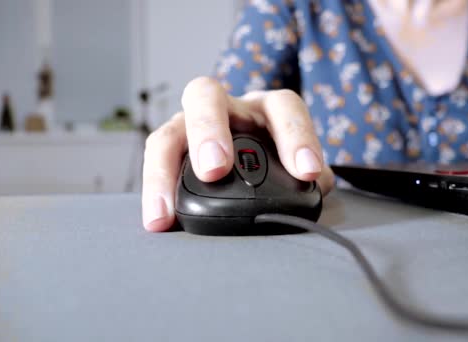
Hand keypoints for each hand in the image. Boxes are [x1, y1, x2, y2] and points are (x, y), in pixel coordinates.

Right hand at [141, 77, 334, 231]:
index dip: (296, 135)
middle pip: (207, 96)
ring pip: (170, 130)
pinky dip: (154, 190)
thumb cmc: (278, 162)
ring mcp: (192, 126)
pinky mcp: (173, 149)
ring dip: (166, 166)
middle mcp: (225, 109)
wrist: (253, 166)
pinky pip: (155, 160)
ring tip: (167, 207)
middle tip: (215, 168)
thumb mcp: (298, 167)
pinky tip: (158, 219)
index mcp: (267, 108)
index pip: (284, 107)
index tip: (306, 172)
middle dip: (209, 130)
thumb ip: (312, 178)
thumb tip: (313, 186)